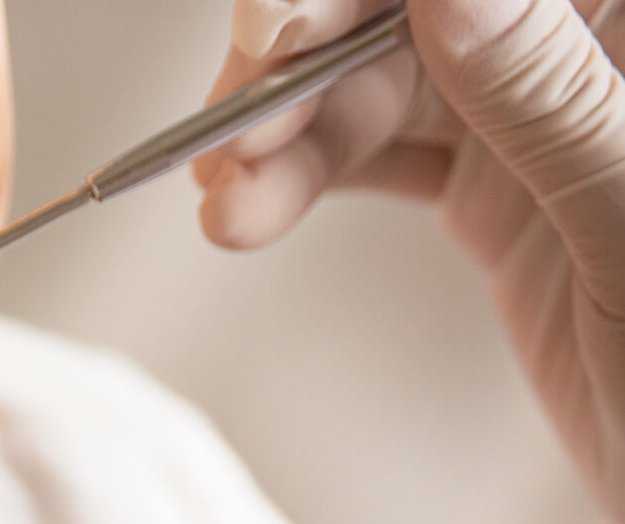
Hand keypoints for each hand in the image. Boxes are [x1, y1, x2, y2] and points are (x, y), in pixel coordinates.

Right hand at [196, 0, 624, 523]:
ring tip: (228, 211)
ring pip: (384, 88)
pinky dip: (314, 178)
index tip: (281, 30)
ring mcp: (540, 121)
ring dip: (288, 142)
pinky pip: (388, 154)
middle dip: (303, 70)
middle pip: (409, 18)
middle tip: (230, 138)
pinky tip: (258, 210)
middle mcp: (587, 58)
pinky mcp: (503, 188)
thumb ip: (546, 97)